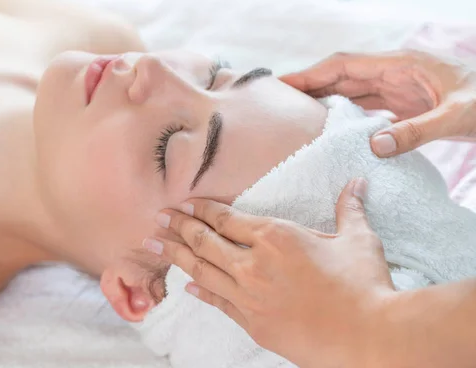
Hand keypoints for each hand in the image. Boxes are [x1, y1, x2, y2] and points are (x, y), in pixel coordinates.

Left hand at [144, 179, 395, 367]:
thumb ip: (350, 209)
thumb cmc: (364, 285)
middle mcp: (253, 264)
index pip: (226, 218)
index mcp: (275, 237)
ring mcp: (249, 295)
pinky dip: (200, 291)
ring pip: (202, 270)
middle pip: (204, 241)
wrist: (368, 337)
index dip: (201, 209)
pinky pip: (218, 302)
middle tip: (157, 218)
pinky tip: (185, 286)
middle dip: (178, 227)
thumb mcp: (358, 240)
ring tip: (153, 244)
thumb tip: (356, 183)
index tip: (184, 203)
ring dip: (175, 255)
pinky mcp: (253, 323)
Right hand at [280, 50, 475, 156]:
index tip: (283, 83)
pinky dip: (345, 115)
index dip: (311, 73)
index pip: (344, 65)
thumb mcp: (456, 116)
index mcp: (400, 65)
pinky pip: (366, 107)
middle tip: (278, 101)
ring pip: (351, 91)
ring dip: (324, 101)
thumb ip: (416, 131)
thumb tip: (373, 146)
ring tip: (296, 116)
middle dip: (309, 86)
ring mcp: (398, 88)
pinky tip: (331, 128)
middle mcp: (393, 73)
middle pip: (340, 76)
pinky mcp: (404, 104)